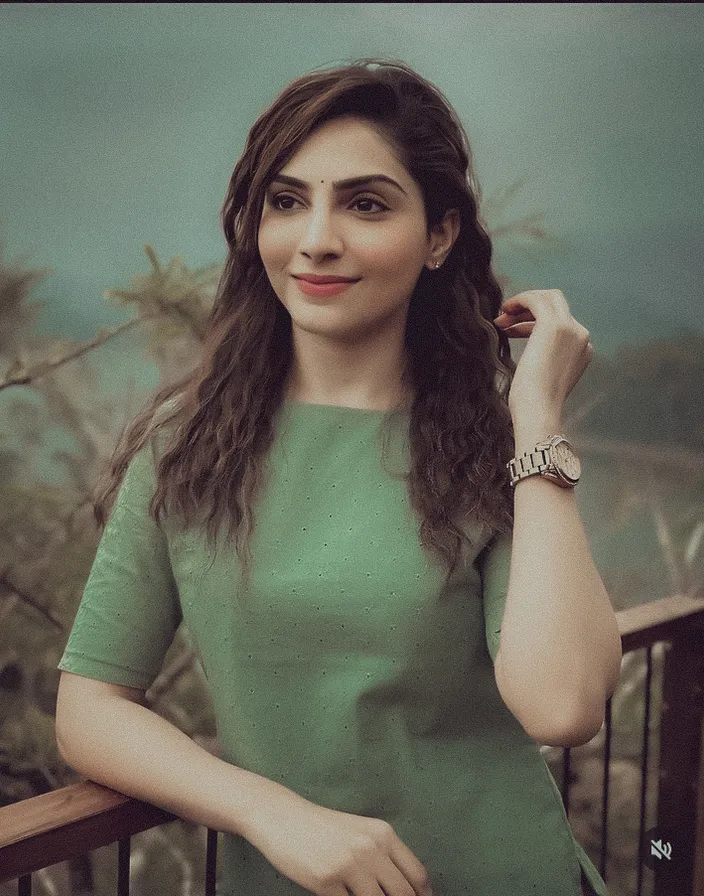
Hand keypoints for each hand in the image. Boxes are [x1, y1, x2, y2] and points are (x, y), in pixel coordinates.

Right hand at [241, 781, 432, 895]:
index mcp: (383, 834)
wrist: (283, 817)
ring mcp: (348, 865)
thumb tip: (409, 891)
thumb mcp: (360, 833)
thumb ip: (384, 857)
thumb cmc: (323, 829)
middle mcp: (370, 848)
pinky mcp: (326, 881)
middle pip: (403, 895)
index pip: (418, 876)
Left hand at [493, 289, 592, 427]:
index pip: (559, 322)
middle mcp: (581, 335)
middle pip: (556, 304)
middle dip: (528, 308)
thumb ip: (545, 358)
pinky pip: (536, 299)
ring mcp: (570, 328)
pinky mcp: (554, 325)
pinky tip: (505, 310)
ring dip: (521, 304)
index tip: (509, 329)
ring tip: (500, 319)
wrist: (538, 411)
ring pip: (547, 298)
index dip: (530, 323)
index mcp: (582, 349)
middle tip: (504, 318)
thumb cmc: (535, 404)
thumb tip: (533, 349)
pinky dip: (519, 300)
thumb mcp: (545, 376)